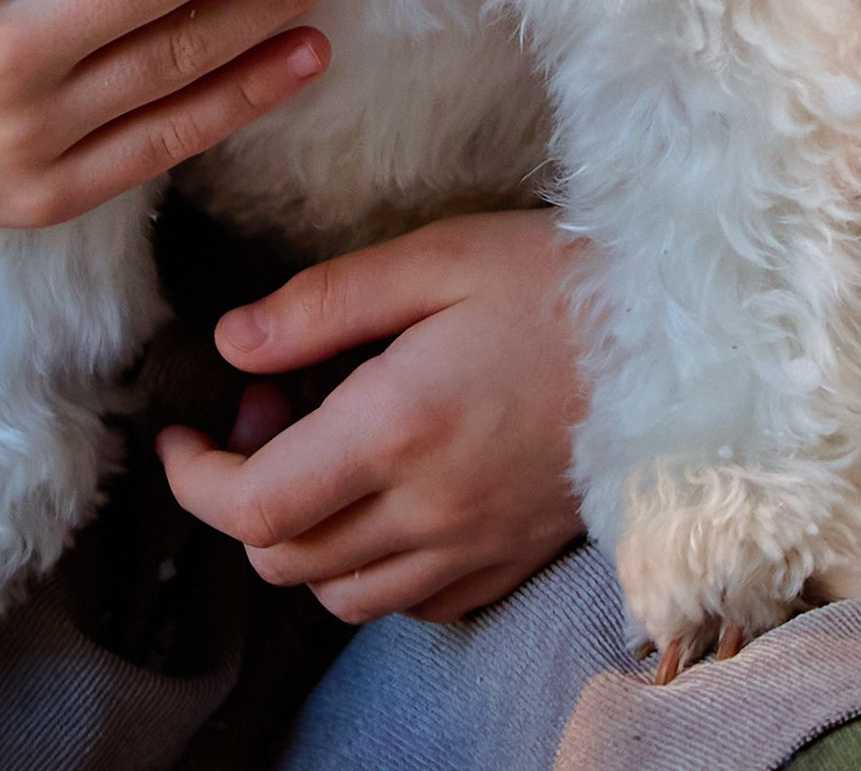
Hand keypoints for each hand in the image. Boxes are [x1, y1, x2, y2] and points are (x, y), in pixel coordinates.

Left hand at [158, 212, 587, 623]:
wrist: (679, 337)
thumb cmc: (556, 280)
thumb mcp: (434, 257)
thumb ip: (321, 304)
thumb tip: (231, 342)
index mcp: (398, 428)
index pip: (253, 508)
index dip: (194, 480)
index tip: (181, 434)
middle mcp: (429, 510)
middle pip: (284, 561)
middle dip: (244, 494)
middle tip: (272, 406)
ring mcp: (472, 548)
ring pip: (340, 594)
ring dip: (305, 535)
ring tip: (327, 445)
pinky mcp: (508, 563)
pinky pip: (409, 604)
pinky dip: (372, 566)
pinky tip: (388, 492)